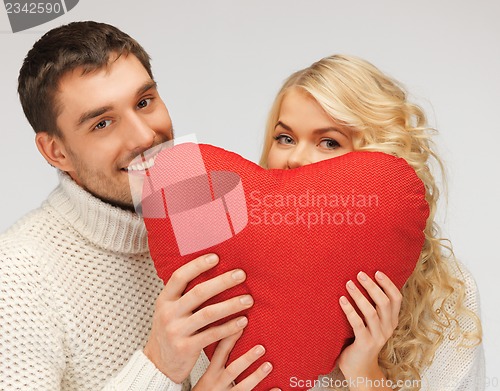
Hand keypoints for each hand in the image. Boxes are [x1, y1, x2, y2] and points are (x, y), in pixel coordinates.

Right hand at [144, 254, 253, 383]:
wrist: (158, 364)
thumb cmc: (170, 330)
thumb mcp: (170, 310)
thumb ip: (184, 294)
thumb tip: (211, 271)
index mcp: (164, 300)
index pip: (179, 277)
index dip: (197, 265)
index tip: (216, 257)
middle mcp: (168, 313)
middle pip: (198, 293)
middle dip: (222, 282)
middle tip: (241, 275)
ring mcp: (176, 331)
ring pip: (208, 313)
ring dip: (231, 305)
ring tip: (248, 299)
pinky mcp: (186, 348)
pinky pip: (212, 335)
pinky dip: (229, 328)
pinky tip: (242, 322)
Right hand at [194, 331, 280, 390]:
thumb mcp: (205, 378)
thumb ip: (216, 363)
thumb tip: (228, 338)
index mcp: (210, 374)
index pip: (219, 353)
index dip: (229, 338)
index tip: (241, 325)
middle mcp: (218, 384)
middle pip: (232, 370)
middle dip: (247, 359)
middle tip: (261, 348)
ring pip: (242, 387)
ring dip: (256, 376)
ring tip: (269, 365)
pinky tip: (277, 389)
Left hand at [337, 271, 401, 385]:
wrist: (360, 369)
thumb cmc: (363, 340)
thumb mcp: (373, 324)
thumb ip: (373, 308)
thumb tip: (362, 281)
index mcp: (391, 321)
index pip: (396, 299)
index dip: (388, 284)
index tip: (377, 272)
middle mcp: (387, 328)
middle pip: (384, 302)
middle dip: (372, 286)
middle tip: (359, 274)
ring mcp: (377, 336)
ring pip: (371, 312)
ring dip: (359, 295)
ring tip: (348, 284)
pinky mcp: (364, 343)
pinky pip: (357, 323)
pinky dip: (349, 310)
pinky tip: (341, 300)